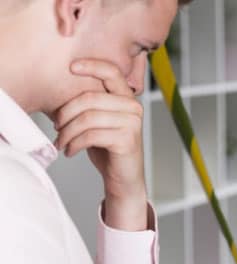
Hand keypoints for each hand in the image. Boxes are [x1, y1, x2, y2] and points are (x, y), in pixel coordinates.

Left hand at [53, 59, 147, 230]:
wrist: (123, 177)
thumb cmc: (108, 148)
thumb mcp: (99, 120)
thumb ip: (90, 104)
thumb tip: (61, 88)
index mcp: (127, 98)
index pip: (111, 72)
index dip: (91, 66)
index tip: (71, 67)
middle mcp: (133, 108)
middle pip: (90, 99)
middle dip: (66, 113)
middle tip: (57, 127)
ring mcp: (132, 124)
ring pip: (87, 118)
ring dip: (67, 132)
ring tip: (62, 142)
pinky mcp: (127, 140)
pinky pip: (91, 135)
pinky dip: (74, 144)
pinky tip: (71, 150)